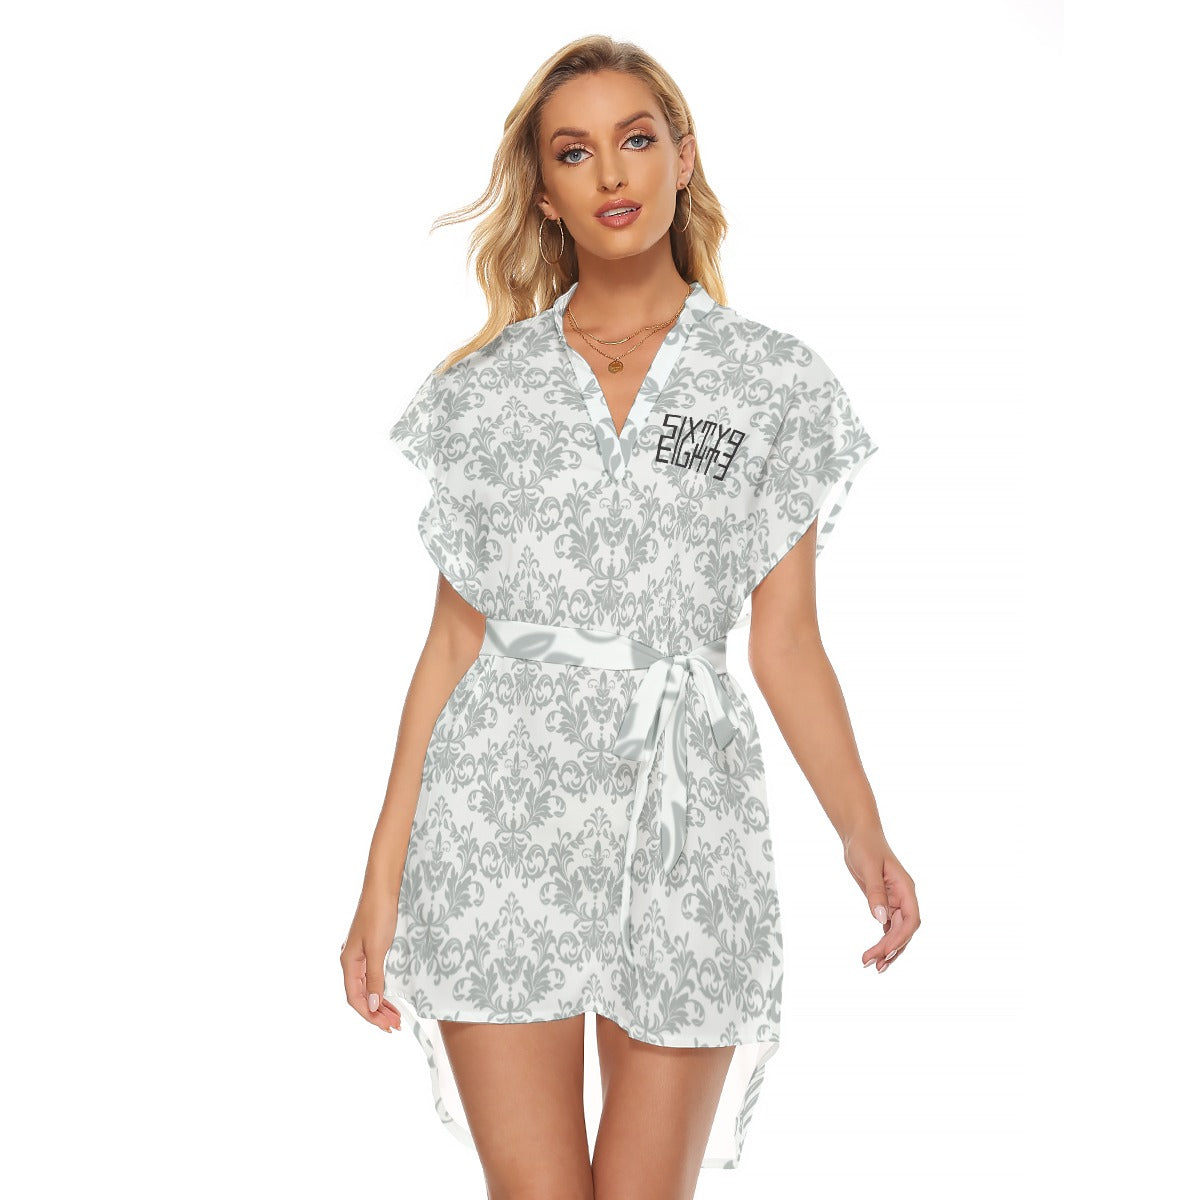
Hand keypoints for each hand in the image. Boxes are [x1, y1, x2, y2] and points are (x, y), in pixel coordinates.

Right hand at [340, 899, 403, 1032]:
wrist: (383, 888)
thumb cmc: (378, 914)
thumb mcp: (377, 949)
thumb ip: (375, 978)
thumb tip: (373, 1005)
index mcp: (348, 962)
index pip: (355, 998)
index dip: (370, 1015)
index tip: (386, 1026)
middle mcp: (351, 961)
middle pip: (361, 995)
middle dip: (377, 1013)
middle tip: (395, 1025)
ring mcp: (360, 955)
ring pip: (367, 987)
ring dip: (380, 1003)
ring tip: (395, 1016)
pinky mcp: (371, 949)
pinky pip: (373, 977)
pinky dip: (381, 989)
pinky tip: (389, 997)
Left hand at [843, 827, 919, 973]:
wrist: (858, 835)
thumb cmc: (865, 846)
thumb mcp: (869, 867)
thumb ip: (875, 892)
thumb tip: (880, 919)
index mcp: (906, 889)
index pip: (911, 920)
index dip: (901, 938)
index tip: (887, 951)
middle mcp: (904, 898)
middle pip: (903, 930)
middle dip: (890, 948)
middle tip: (872, 964)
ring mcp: (895, 902)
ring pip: (896, 932)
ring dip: (887, 949)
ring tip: (871, 966)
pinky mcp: (884, 904)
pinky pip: (888, 928)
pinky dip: (882, 941)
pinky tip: (875, 954)